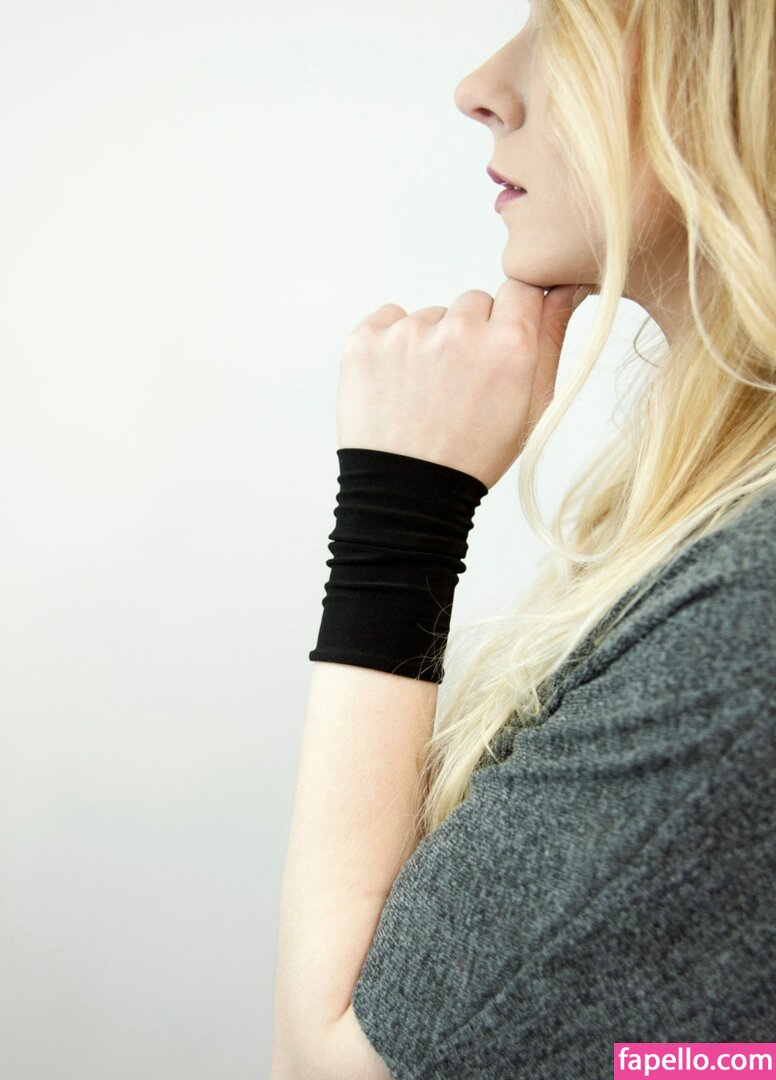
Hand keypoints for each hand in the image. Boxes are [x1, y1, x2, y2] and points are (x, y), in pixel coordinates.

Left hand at [336, 279, 587, 490]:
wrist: (405, 493)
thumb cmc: (472, 456)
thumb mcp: (531, 408)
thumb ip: (550, 339)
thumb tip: (562, 288)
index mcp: (509, 345)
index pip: (519, 288)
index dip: (510, 318)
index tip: (498, 344)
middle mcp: (460, 330)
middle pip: (473, 303)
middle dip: (470, 334)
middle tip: (459, 384)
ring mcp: (408, 333)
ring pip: (430, 316)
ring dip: (430, 343)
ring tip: (424, 394)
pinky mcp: (366, 339)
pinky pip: (388, 320)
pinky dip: (391, 344)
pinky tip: (397, 385)